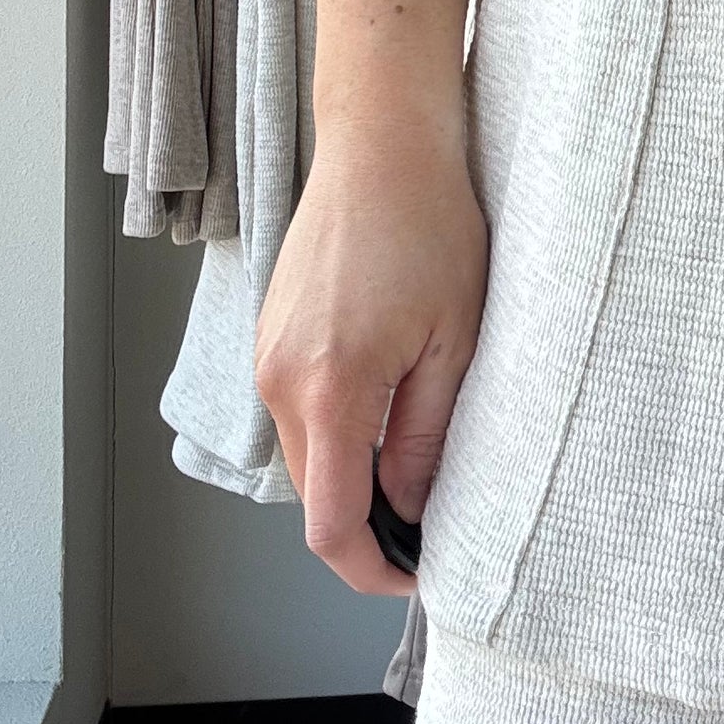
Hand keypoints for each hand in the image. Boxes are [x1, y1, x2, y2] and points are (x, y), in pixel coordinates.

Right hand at [255, 110, 487, 597]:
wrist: (383, 145)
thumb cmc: (429, 224)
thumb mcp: (456, 341)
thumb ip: (426, 437)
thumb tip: (414, 506)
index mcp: (329, 389)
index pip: (331, 524)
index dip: (372, 569)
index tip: (415, 578)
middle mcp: (280, 380)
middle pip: (315, 496)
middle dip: (368, 526)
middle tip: (435, 527)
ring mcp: (267, 356)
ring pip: (307, 455)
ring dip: (355, 475)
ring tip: (420, 467)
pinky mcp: (272, 336)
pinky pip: (301, 412)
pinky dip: (340, 431)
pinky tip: (390, 410)